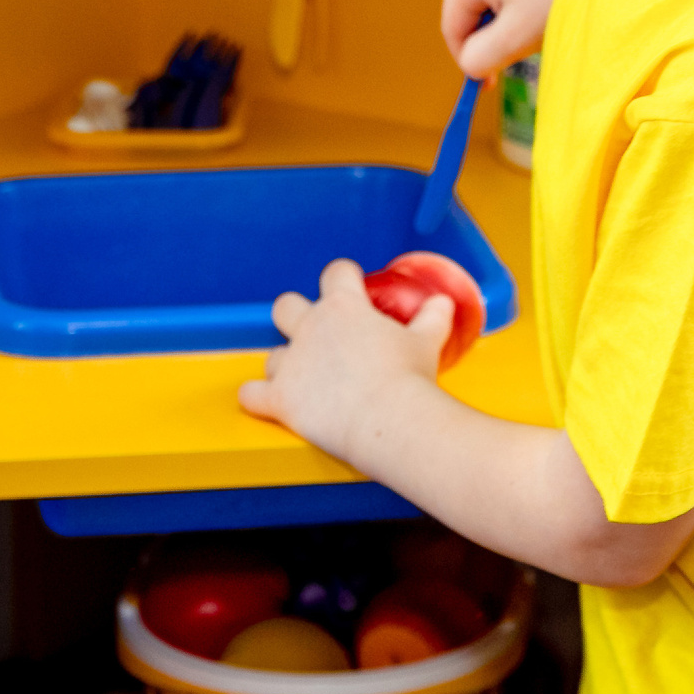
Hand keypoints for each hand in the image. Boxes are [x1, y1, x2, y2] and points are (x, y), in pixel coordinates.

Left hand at [238, 259, 456, 462]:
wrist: (389, 419)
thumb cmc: (409, 379)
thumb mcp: (427, 341)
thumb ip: (432, 318)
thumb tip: (443, 302)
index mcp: (344, 307)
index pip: (335, 273)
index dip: (343, 278)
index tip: (350, 285)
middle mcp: (311, 328)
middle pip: (285, 306)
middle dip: (295, 316)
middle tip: (316, 334)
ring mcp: (291, 363)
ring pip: (272, 355)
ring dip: (285, 366)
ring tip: (305, 381)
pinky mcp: (279, 398)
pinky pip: (250, 394)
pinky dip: (256, 398)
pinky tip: (264, 401)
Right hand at [440, 0, 585, 77]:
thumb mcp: (516, 37)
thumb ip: (480, 58)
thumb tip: (468, 65)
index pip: (453, 28)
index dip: (468, 61)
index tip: (489, 84)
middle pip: (475, 7)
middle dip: (497, 34)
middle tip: (527, 50)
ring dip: (517, 14)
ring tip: (549, 18)